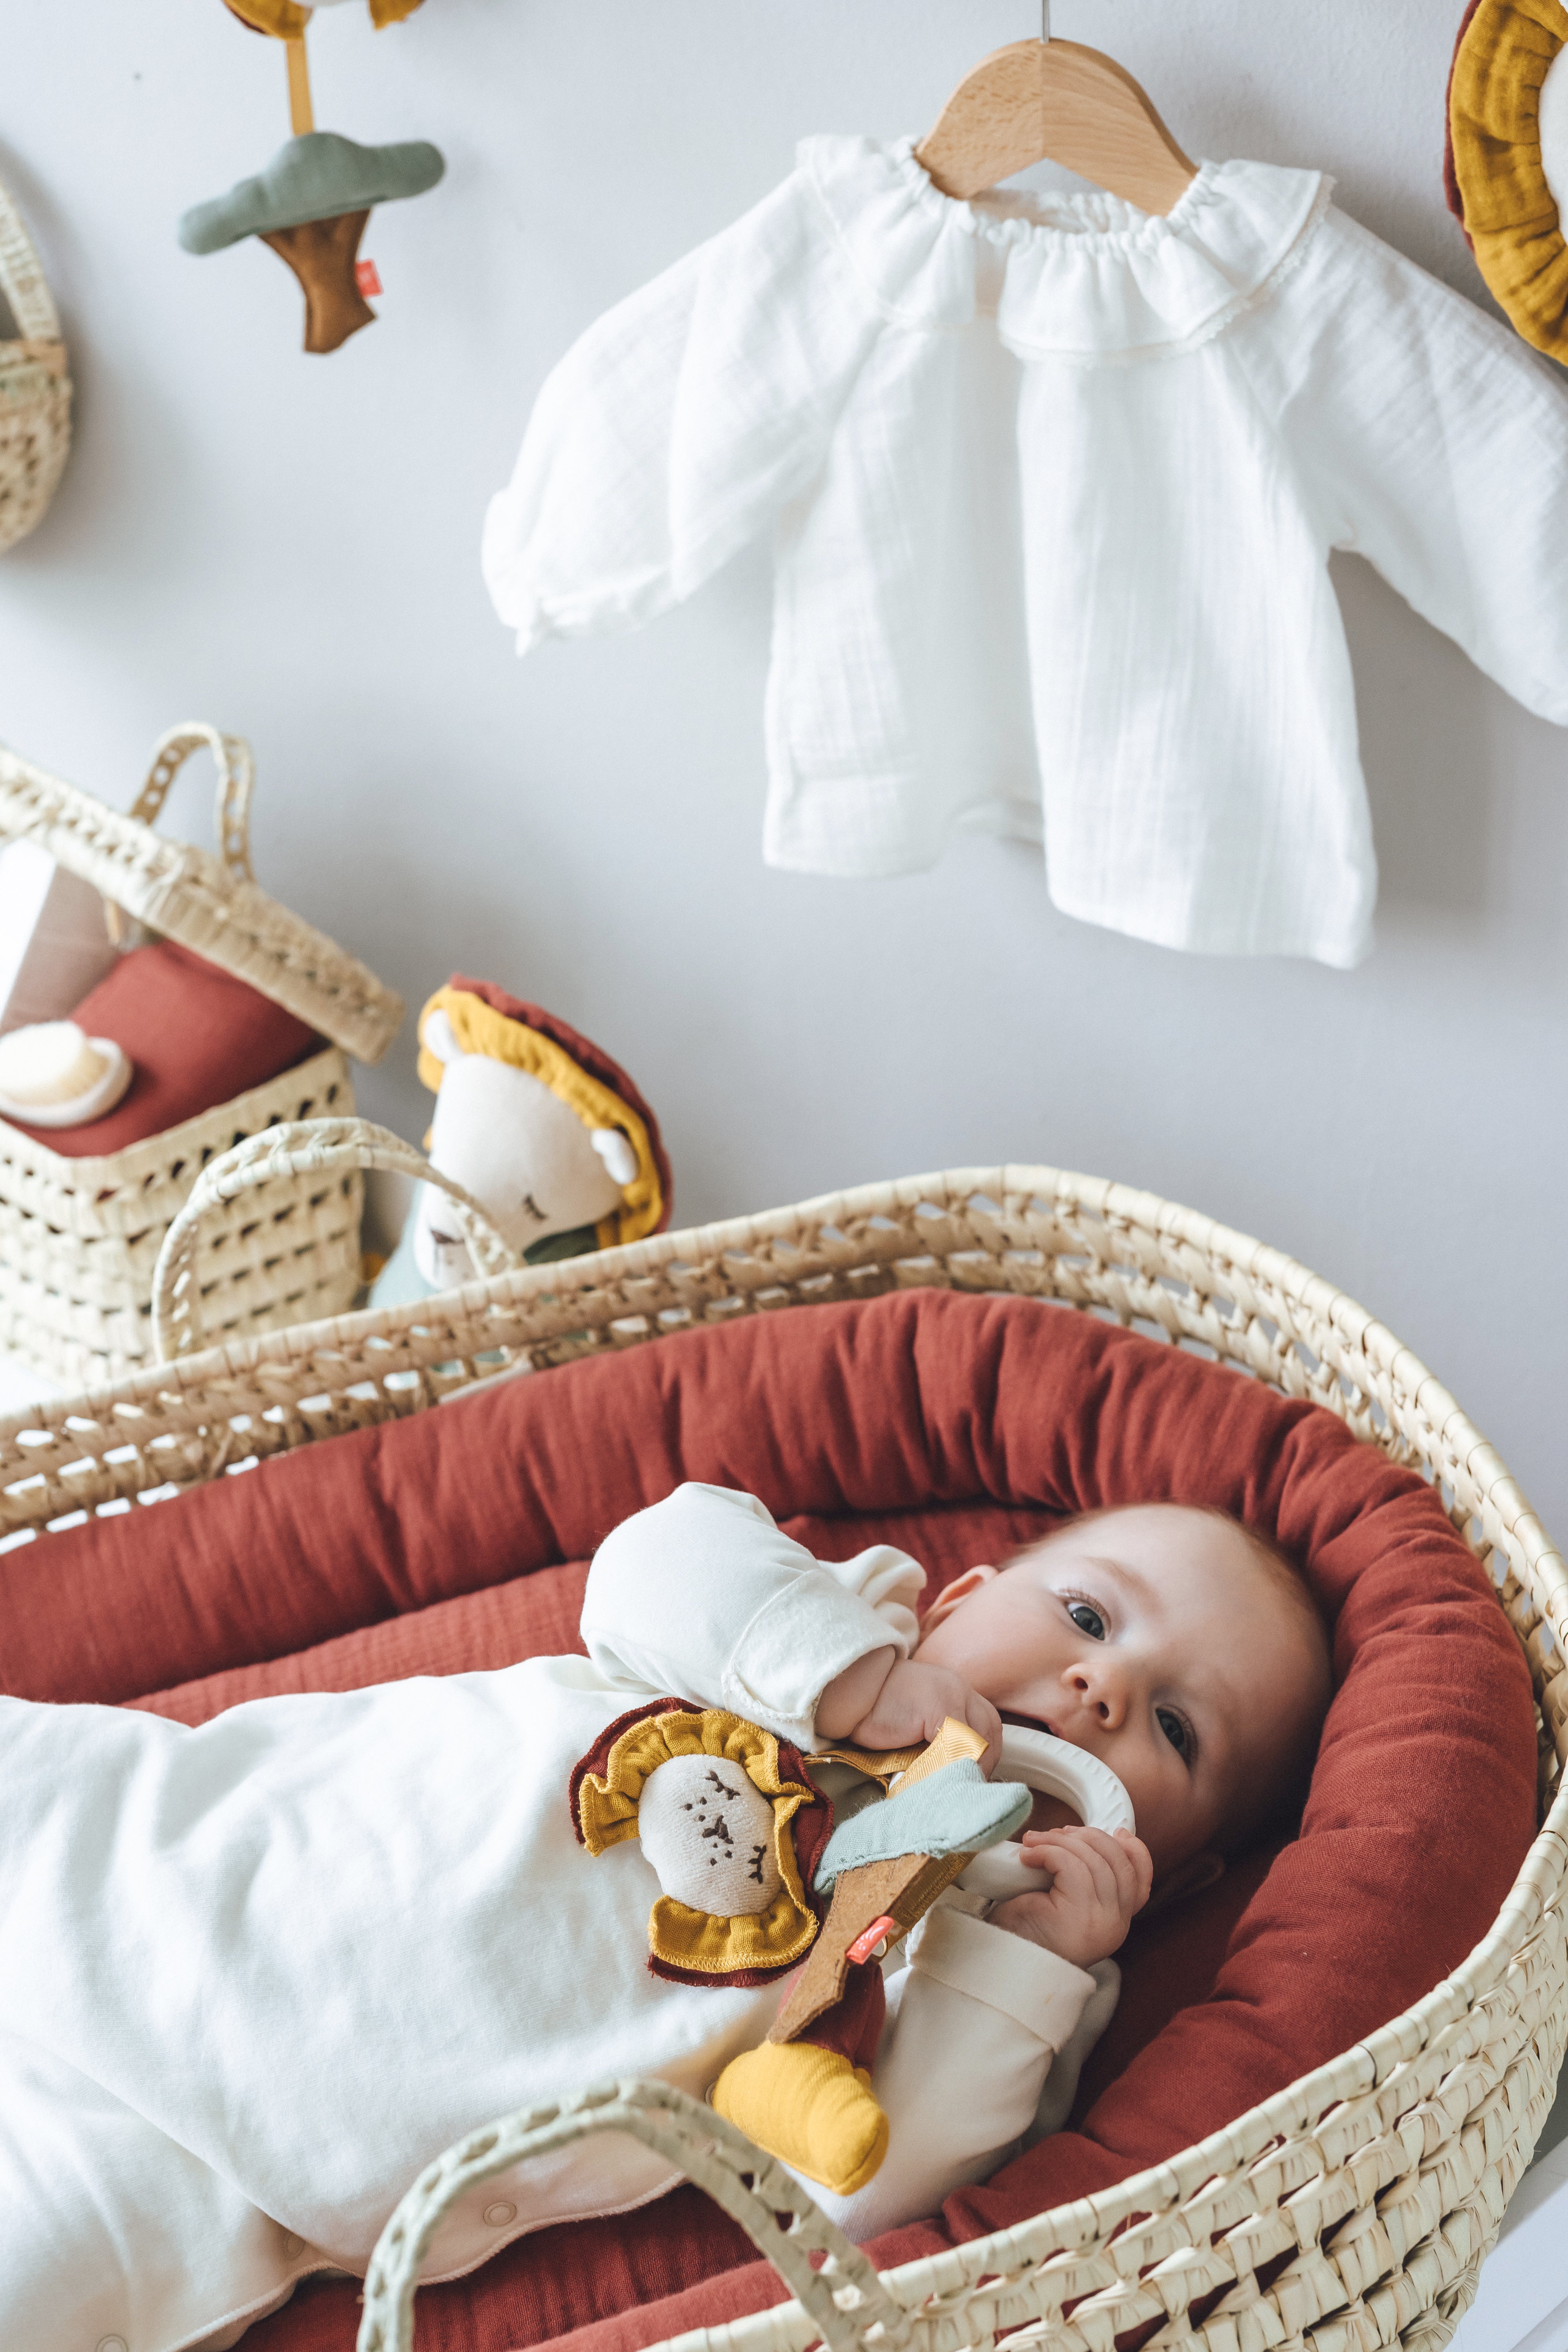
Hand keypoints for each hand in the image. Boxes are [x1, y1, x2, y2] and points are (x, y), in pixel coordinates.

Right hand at [834, 1656, 1002, 1773]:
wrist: (848, 1692)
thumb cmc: (877, 1712)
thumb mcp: (917, 1722)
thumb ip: (939, 1739)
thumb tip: (955, 1774)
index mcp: (957, 1691)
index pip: (988, 1726)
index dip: (985, 1755)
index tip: (971, 1778)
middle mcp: (960, 1689)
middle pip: (990, 1732)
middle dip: (983, 1763)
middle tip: (965, 1787)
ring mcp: (951, 1694)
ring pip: (978, 1740)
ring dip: (969, 1767)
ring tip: (953, 1787)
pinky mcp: (938, 1705)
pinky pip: (958, 1743)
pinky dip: (952, 1764)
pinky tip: (939, 1779)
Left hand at [988, 1827, 1152, 1968]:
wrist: (1008, 1960)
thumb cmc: (1031, 1926)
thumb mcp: (1068, 1900)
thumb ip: (1088, 1878)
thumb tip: (1089, 1838)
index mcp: (1118, 1920)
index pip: (1141, 1880)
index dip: (1135, 1850)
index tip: (1116, 1831)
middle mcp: (1117, 1924)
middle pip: (1118, 1862)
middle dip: (1089, 1836)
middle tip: (1057, 1832)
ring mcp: (1102, 1921)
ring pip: (1093, 1860)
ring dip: (1060, 1840)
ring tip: (1034, 1841)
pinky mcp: (1079, 1916)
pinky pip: (1071, 1866)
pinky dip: (1048, 1851)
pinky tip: (1027, 1856)